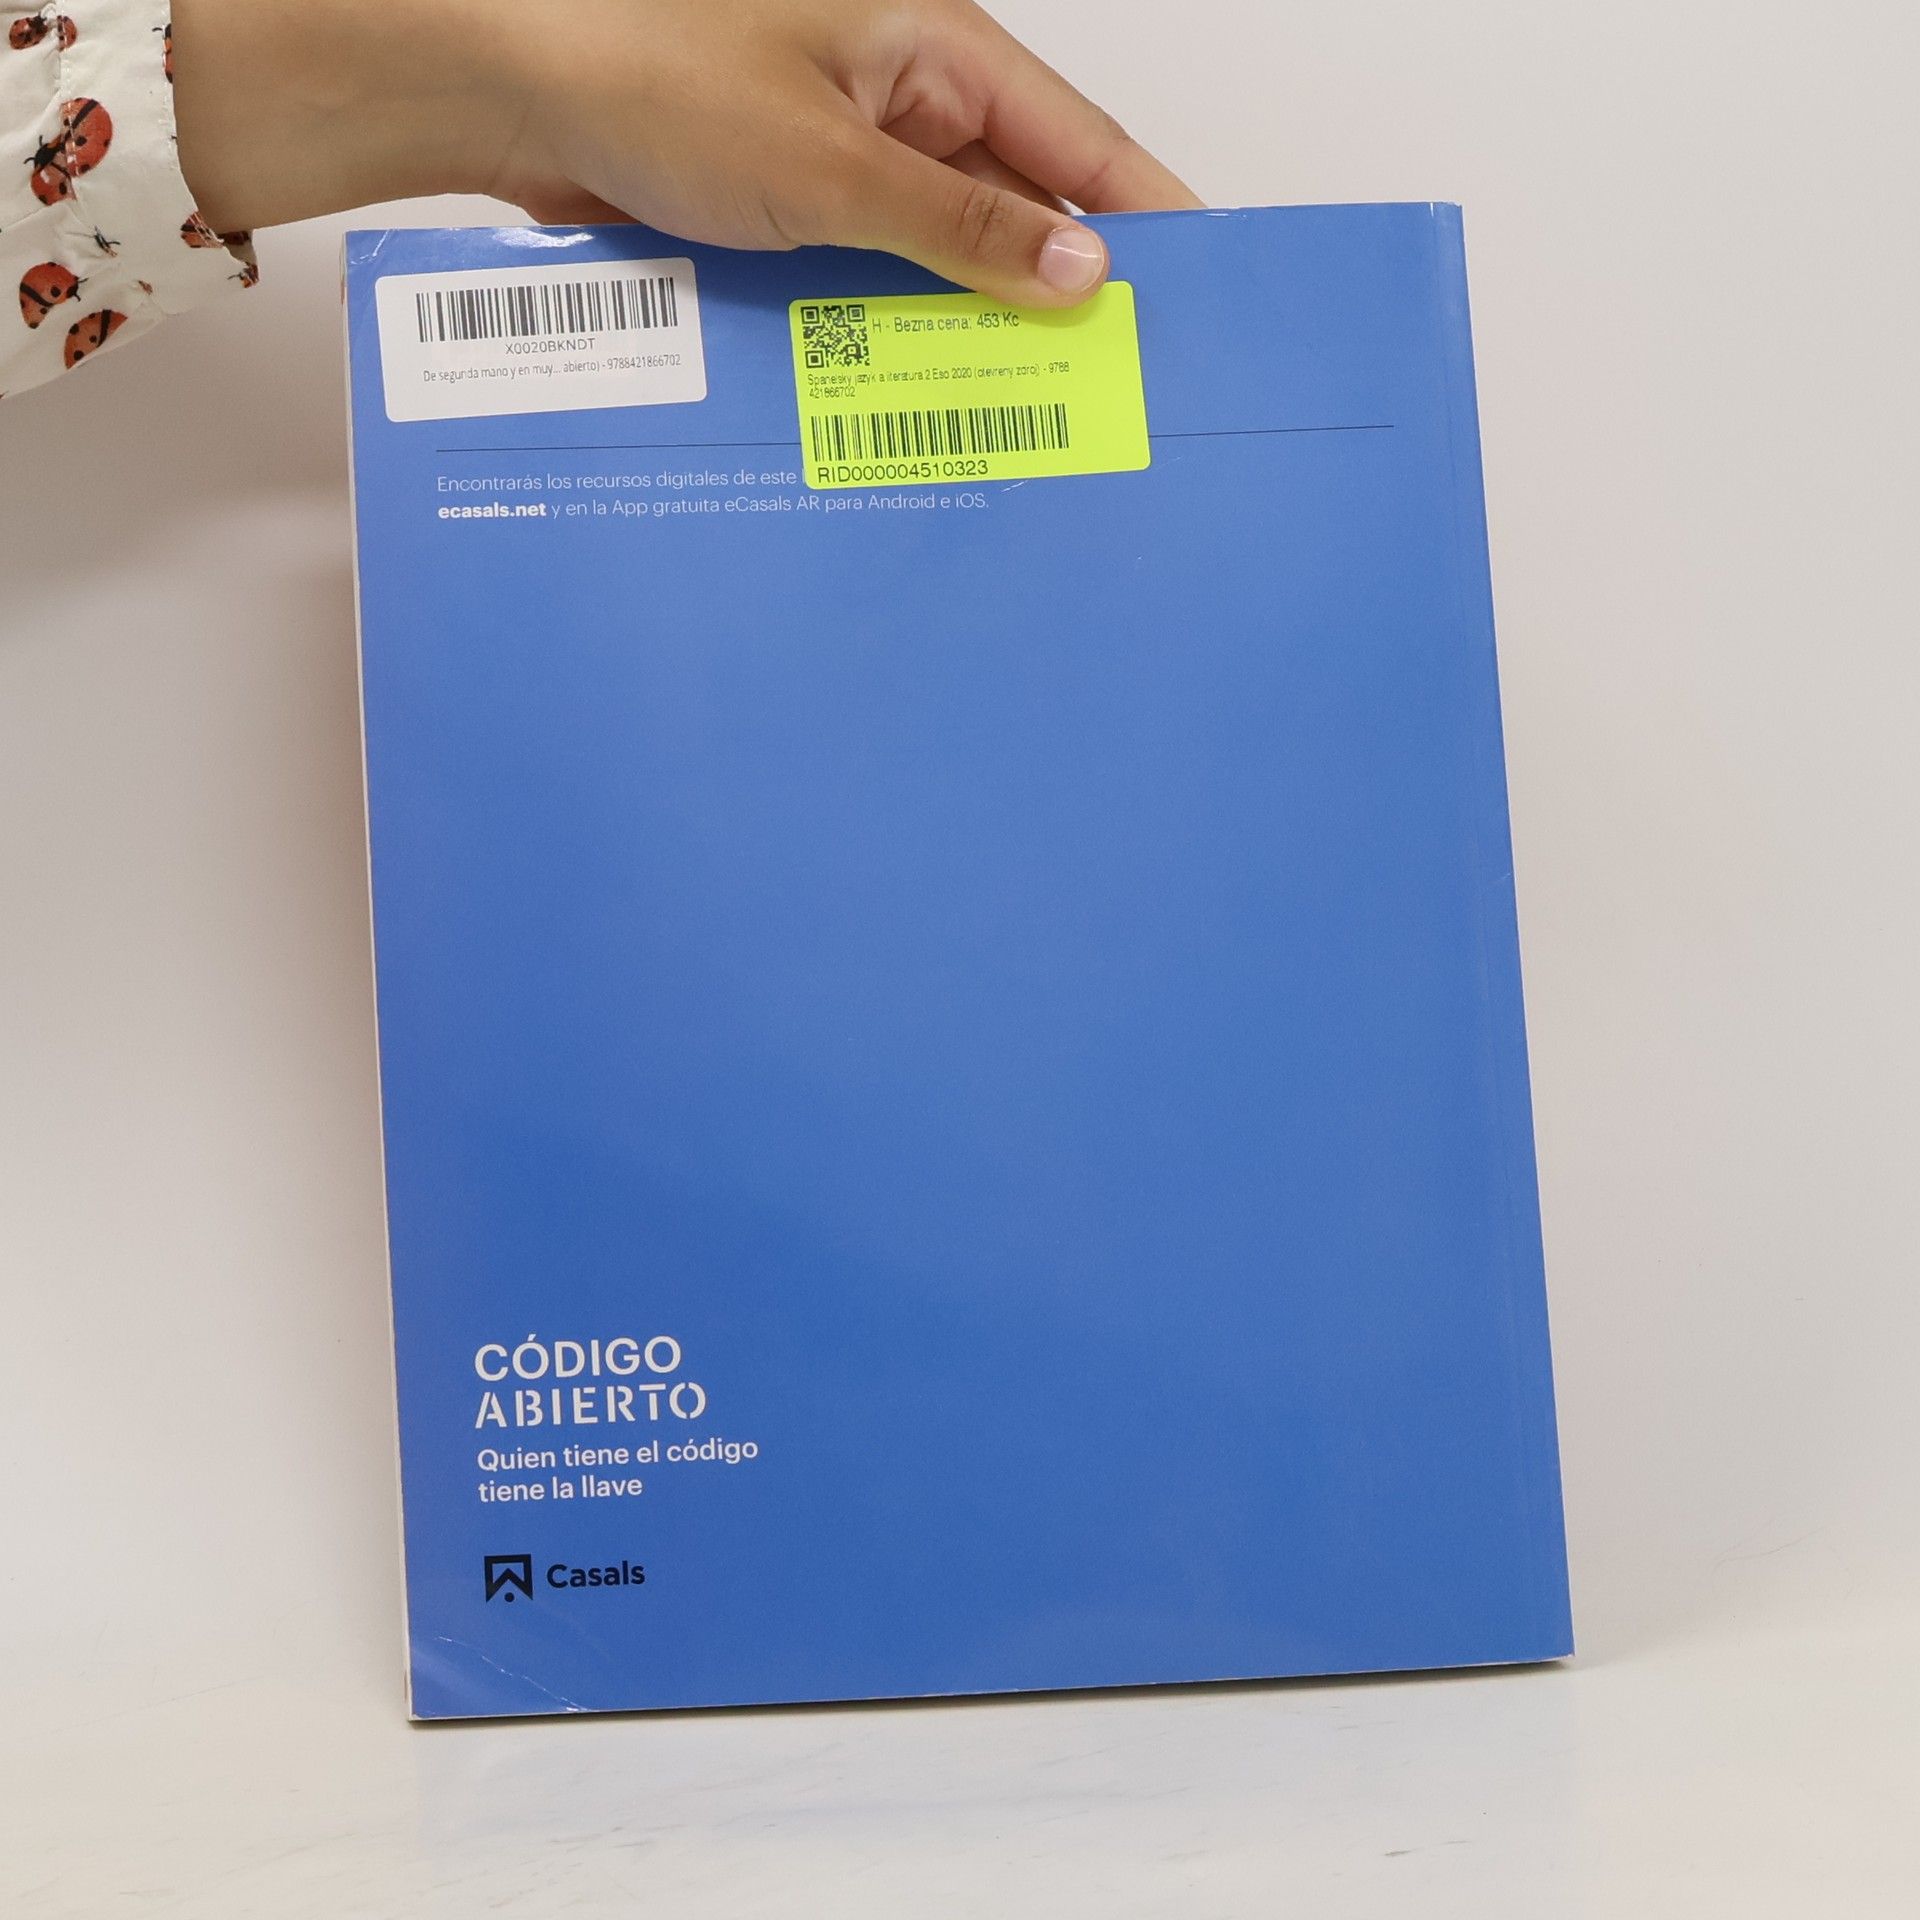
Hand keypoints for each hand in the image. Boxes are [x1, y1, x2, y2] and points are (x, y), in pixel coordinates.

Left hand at [172, 0, 1200, 305]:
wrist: (504, 90)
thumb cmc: (648, 75)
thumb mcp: (830, 167)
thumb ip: (961, 229)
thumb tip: (1082, 273)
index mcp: (936, 49)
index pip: (1083, 145)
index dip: (1149, 223)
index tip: (1206, 300)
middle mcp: (904, 100)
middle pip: (1023, 209)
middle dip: (1063, 298)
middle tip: (1114, 395)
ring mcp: (849, 159)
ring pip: (948, 256)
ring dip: (975, 328)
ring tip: (1027, 416)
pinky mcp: (796, 208)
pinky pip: (876, 278)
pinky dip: (899, 331)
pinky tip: (921, 395)